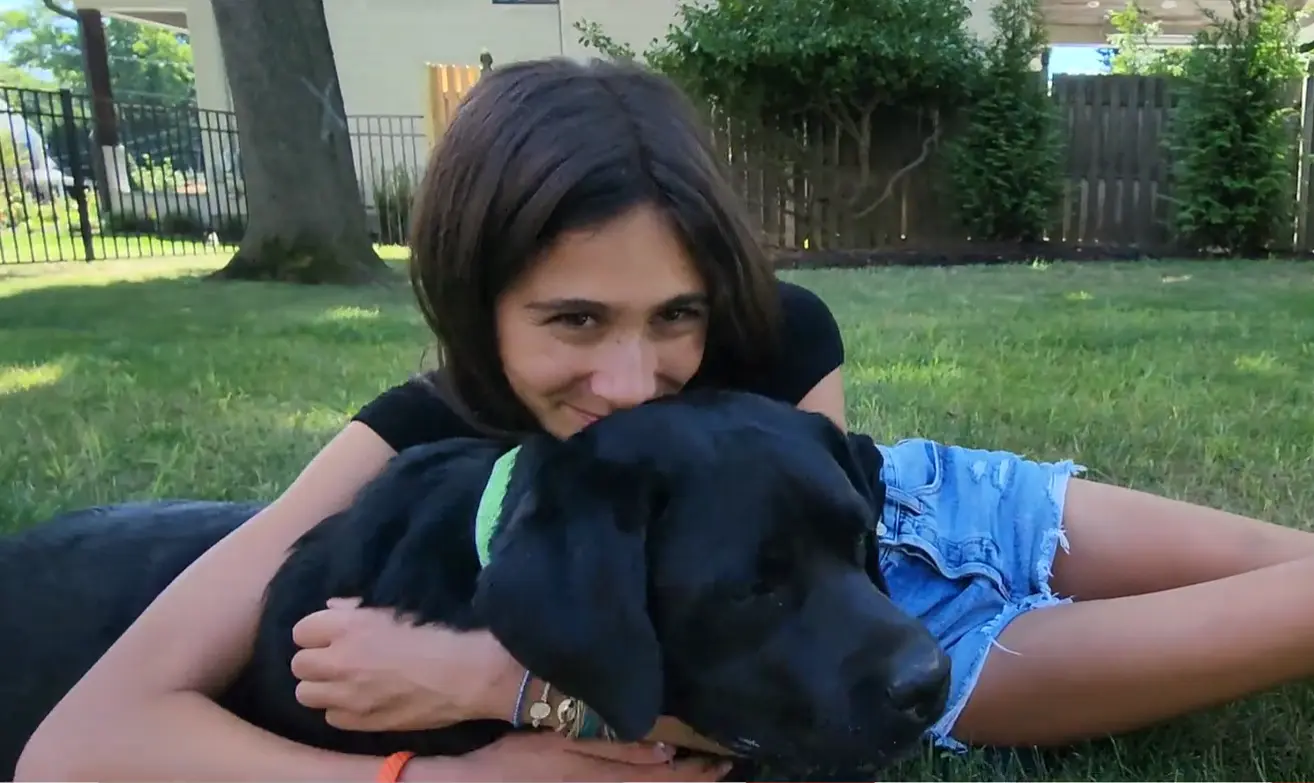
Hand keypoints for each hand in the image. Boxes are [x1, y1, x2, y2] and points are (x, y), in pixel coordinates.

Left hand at [290, 597, 519, 730]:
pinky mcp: (361, 722)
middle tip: (337, 658)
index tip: (333, 633)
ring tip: (344, 681)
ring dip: (321, 686)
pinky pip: (332, 717)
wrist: (466, 672)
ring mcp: (347, 696)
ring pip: (306, 694)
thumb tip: (332, 608)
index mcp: (347, 627)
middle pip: (299, 664)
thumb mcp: (396, 609)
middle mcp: (339, 662)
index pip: (302, 630)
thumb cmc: (437, 631)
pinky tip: (361, 700)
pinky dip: (341, 709)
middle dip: (315, 659)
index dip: (317, 632)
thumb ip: (356, 609)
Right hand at [438, 731, 732, 781]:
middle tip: (723, 767)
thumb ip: (615, 748)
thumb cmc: (522, 758)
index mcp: (608, 779)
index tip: (723, 759)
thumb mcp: (568, 744)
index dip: (696, 771)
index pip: (664, 776)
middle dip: (694, 780)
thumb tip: (664, 749)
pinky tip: (656, 776)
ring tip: (702, 773)